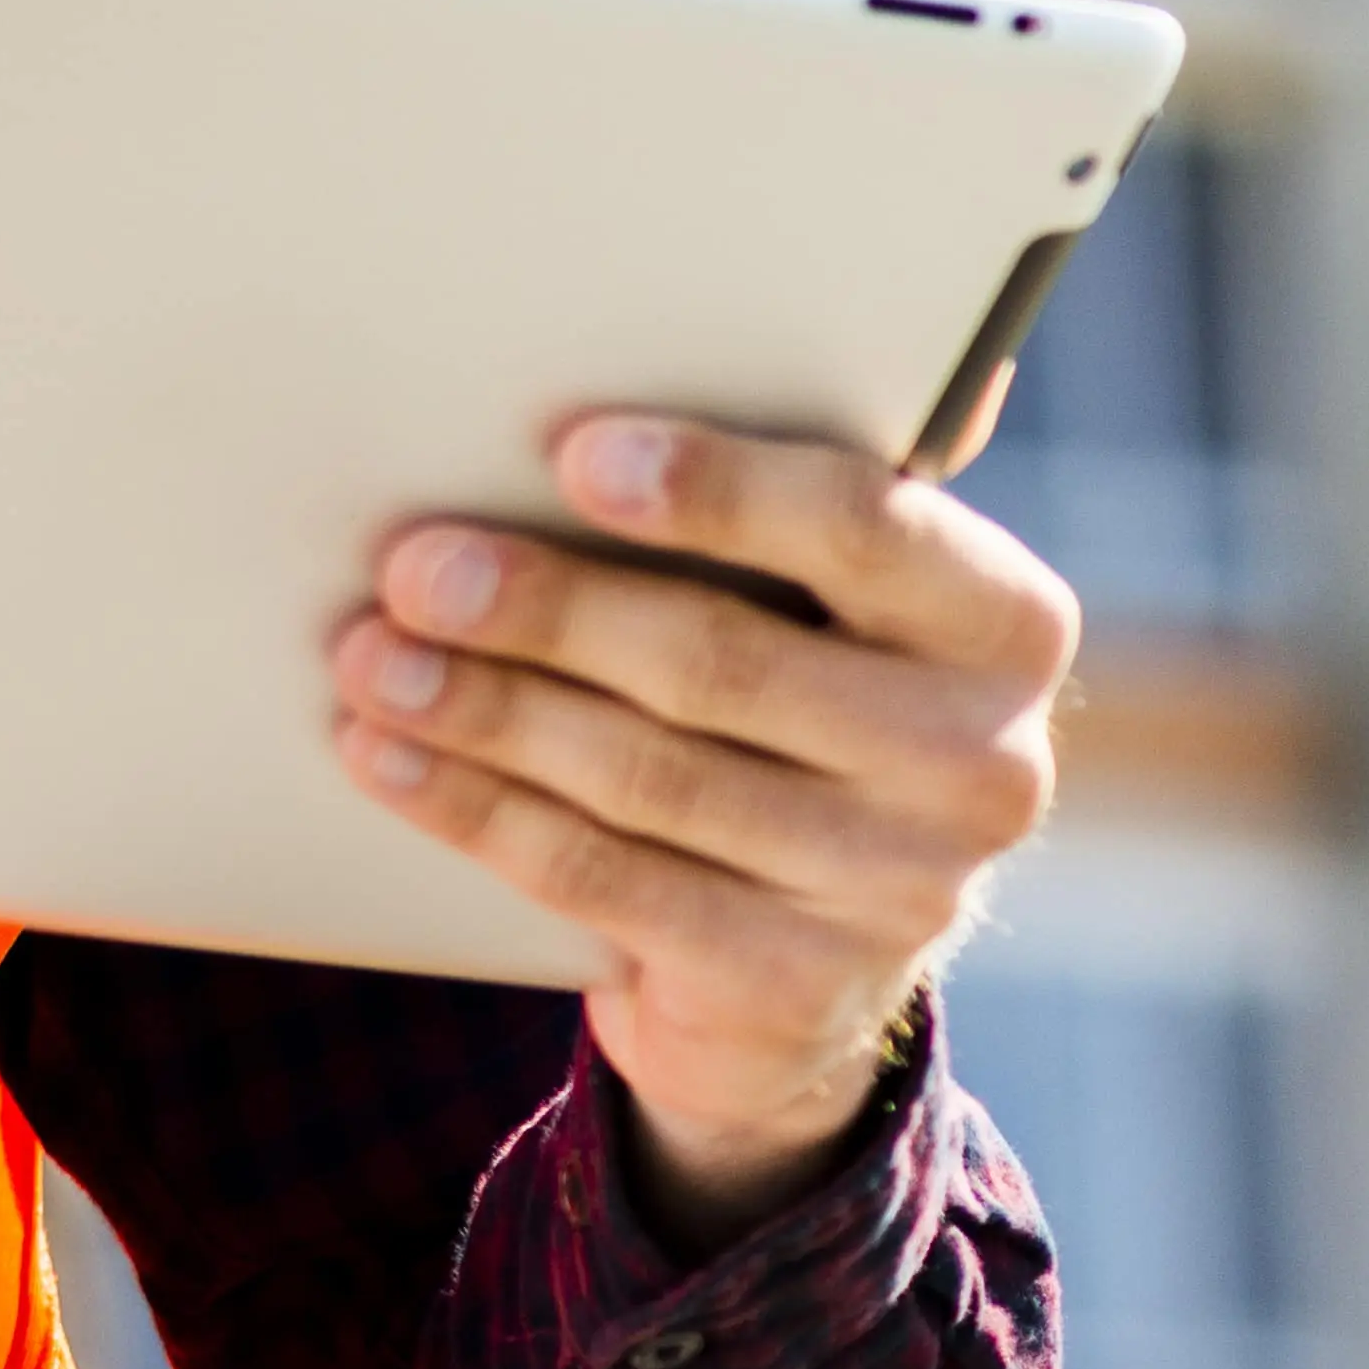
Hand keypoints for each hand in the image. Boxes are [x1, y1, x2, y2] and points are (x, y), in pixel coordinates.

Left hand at [333, 413, 1073, 1243]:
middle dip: (545, 608)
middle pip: (724, 660)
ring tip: (368, 656)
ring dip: (484, 709)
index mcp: (999, 623)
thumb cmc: (780, 702)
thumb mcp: (810, 606)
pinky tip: (385, 757)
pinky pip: (605, 879)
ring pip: (647, 776)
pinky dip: (475, 809)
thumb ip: (753, 504)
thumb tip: (577, 380)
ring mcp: (901, 889)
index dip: (716, 490)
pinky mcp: (798, 987)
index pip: (868, 529)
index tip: (569, 452)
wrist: (805, 953)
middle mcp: (983, 762)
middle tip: (409, 567)